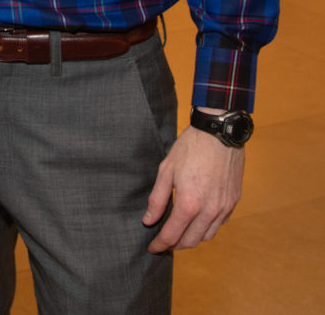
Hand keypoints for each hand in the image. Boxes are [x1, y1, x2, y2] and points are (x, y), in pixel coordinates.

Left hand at [142, 120, 244, 252]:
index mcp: (189, 204)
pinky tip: (198, 219)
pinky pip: (219, 224)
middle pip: (190, 241)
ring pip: (206, 236)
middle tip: (164, 241)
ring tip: (180, 232)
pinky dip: (206, 228)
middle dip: (175, 245)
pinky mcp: (233, 202)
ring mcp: (224, 208)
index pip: (172, 235)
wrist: (219, 133)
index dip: (160, 245)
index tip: (152, 248)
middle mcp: (208, 211)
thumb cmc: (190, 148)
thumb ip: (157, 199)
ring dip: (192, 239)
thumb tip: (149, 221)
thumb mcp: (166, 170)